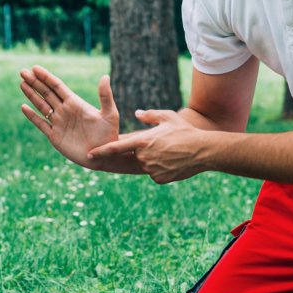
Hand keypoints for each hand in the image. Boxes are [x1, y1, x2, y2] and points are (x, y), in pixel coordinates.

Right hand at [19, 66, 136, 172]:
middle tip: (22, 71)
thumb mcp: (109, 114)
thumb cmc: (109, 135)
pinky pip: (41, 124)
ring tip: (22, 83)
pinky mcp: (55, 136)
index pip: (57, 86)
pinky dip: (32, 116)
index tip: (35, 68)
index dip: (46, 77)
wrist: (104, 155)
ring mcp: (59, 123)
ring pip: (42, 106)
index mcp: (75, 103)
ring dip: (32, 95)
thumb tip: (105, 76)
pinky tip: (24, 107)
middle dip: (35, 82)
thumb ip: (105, 96)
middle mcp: (65, 111)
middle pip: (47, 93)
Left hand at [88, 109, 207, 183]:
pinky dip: (159, 168)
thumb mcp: (167, 117)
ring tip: (168, 152)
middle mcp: (143, 157)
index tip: (90, 155)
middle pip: (134, 155)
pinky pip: (154, 174)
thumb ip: (149, 115)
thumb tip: (137, 113)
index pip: (116, 147)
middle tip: (159, 146)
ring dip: (152, 159)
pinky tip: (172, 161)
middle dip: (142, 151)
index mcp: (142, 141)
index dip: (101, 151)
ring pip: (144, 165)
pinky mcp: (158, 179)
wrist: (202, 151)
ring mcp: (151, 169)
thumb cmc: (184, 131)